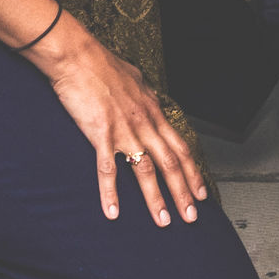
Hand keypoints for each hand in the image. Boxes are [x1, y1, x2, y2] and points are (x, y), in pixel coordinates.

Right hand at [31, 15, 206, 225]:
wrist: (78, 56)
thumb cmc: (103, 64)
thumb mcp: (134, 78)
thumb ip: (144, 94)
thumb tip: (149, 97)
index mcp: (152, 112)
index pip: (180, 147)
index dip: (192, 172)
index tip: (200, 193)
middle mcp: (144, 123)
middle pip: (170, 164)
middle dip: (183, 193)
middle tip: (192, 217)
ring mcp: (124, 130)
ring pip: (145, 170)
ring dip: (156, 199)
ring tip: (163, 222)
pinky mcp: (101, 134)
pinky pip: (107, 169)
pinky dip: (110, 193)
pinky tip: (112, 212)